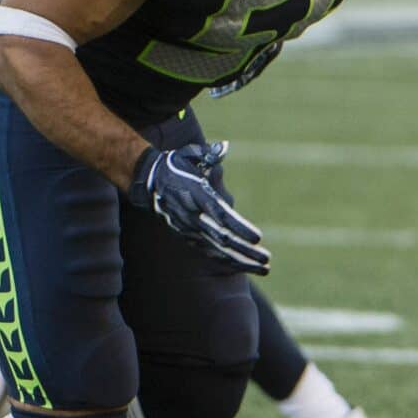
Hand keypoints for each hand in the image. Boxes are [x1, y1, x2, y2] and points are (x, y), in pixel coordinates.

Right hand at [126, 141, 269, 275]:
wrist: (149, 182)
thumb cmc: (177, 165)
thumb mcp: (190, 157)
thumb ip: (208, 156)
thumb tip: (222, 149)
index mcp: (196, 197)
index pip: (220, 216)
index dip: (239, 228)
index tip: (258, 238)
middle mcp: (193, 217)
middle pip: (222, 239)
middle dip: (246, 251)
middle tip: (267, 260)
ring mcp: (190, 230)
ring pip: (218, 251)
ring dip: (242, 261)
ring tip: (265, 268)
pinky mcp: (189, 237)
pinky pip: (211, 253)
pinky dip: (229, 261)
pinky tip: (247, 267)